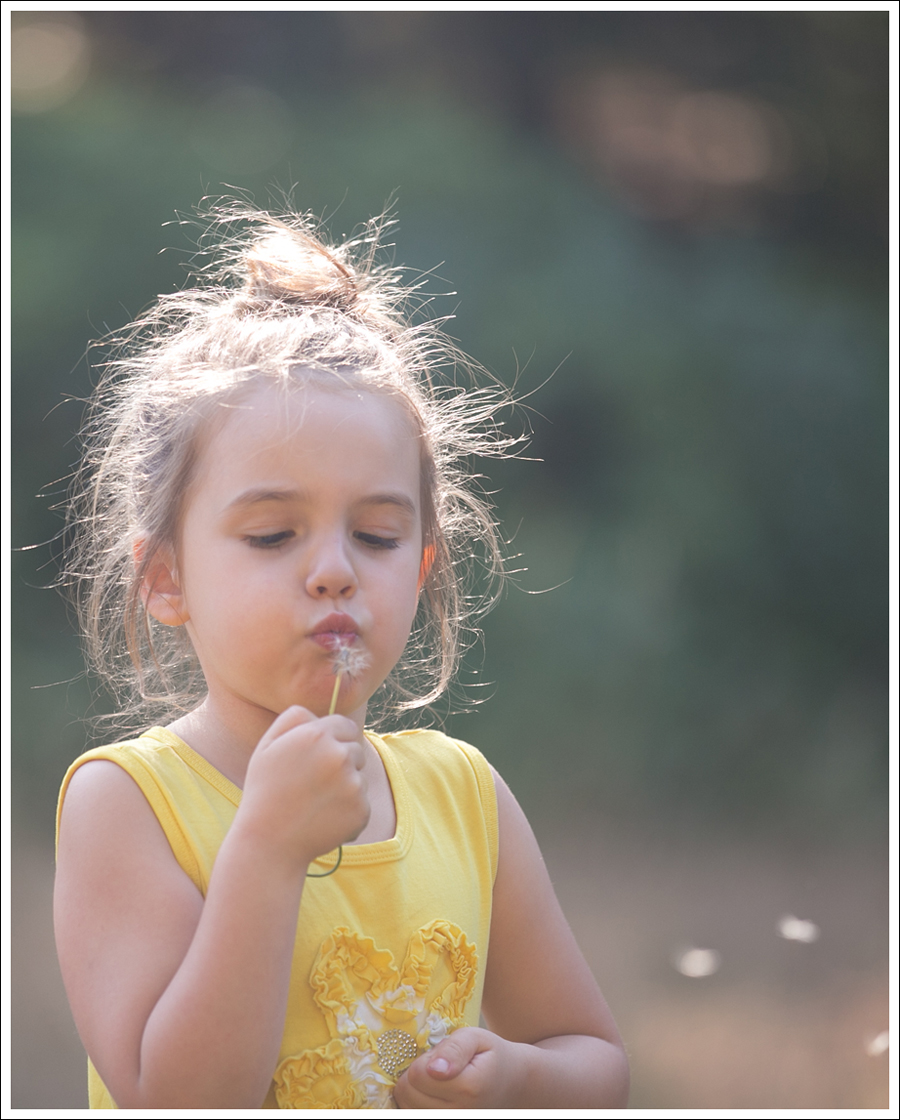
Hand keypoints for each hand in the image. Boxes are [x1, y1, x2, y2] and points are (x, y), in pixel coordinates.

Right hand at [238, 706, 369, 872]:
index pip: (345, 725)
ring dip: (345, 787)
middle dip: (341, 762)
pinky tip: (323, 819)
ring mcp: (353, 783)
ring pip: (360, 777)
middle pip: (356, 749)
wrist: (268, 842)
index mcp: (317, 734)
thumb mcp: (268, 745)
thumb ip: (294, 718)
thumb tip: (318, 714)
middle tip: (313, 783)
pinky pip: (362, 803)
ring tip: (315, 802)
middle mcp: (340, 755)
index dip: (333, 740)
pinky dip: (347, 812)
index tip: (318, 758)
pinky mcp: (362, 810)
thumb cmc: (266, 791)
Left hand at [392, 1027, 524, 1108]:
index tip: (442, 1056)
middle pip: (407, 1093)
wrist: (511, 1084)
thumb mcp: (476, 1037)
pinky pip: (415, 1114)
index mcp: (469, 1088)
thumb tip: (433, 1069)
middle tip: (438, 1068)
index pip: (417, 1075)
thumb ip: (454, 1049)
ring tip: (438, 1082)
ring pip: (407, 1107)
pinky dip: (418, 1104)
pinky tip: (433, 1095)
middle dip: (416, 1075)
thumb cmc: (491, 1056)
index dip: (424, 1059)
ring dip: (415, 1091)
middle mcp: (461, 1114)